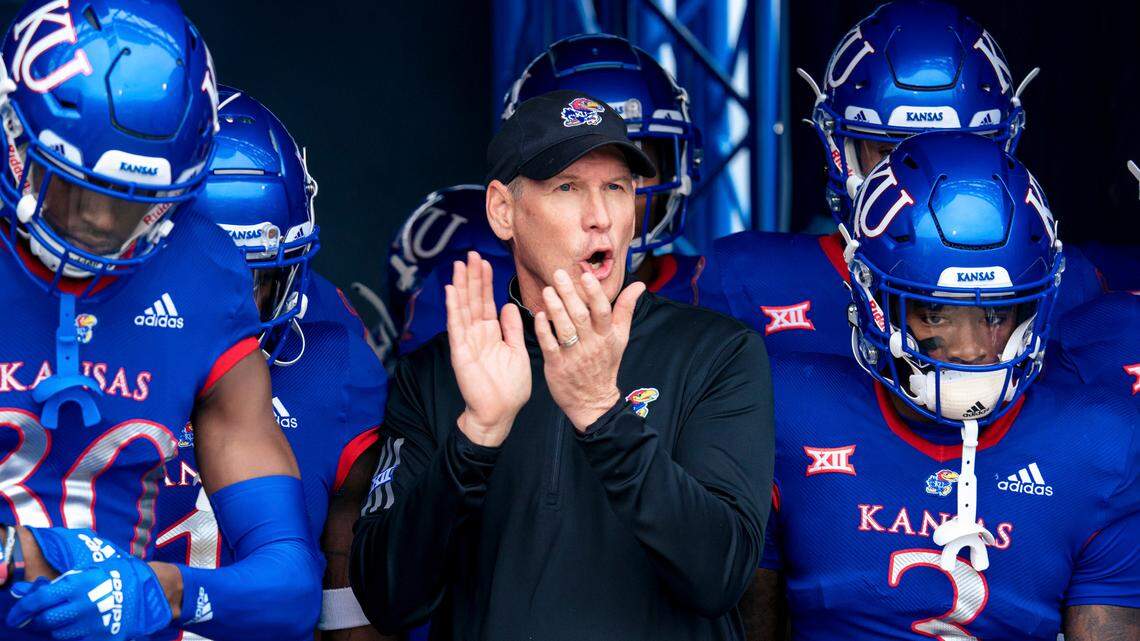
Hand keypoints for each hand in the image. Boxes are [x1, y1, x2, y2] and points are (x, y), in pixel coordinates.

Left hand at [6, 558, 171, 639]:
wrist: (149, 592)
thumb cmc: (115, 577)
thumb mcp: (86, 572)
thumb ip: (54, 584)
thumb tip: (21, 591)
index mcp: (78, 585)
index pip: (38, 600)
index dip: (21, 609)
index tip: (14, 616)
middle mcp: (82, 606)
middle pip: (45, 621)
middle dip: (36, 621)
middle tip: (37, 619)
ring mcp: (91, 625)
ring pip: (57, 634)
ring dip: (54, 629)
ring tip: (64, 621)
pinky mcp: (100, 639)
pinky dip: (71, 637)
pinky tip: (77, 629)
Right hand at [446, 251, 530, 446]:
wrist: (499, 413)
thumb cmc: (509, 388)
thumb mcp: (517, 352)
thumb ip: (512, 329)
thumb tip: (508, 306)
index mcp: (491, 334)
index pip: (487, 302)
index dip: (485, 282)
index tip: (484, 261)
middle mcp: (477, 334)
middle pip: (473, 300)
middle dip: (472, 277)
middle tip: (470, 254)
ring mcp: (467, 342)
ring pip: (463, 308)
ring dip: (461, 286)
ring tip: (459, 264)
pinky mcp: (461, 353)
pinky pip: (457, 326)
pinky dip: (453, 308)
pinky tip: (451, 290)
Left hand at [535, 269, 643, 430]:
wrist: (593, 401)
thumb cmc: (606, 364)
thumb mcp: (621, 338)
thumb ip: (626, 309)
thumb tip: (639, 285)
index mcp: (607, 336)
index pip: (603, 311)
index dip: (595, 294)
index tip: (586, 275)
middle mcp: (592, 345)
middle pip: (581, 317)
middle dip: (570, 294)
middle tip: (558, 274)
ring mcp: (574, 356)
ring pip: (565, 330)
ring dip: (555, 309)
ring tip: (547, 290)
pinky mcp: (557, 366)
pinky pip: (550, 346)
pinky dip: (544, 331)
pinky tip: (538, 316)